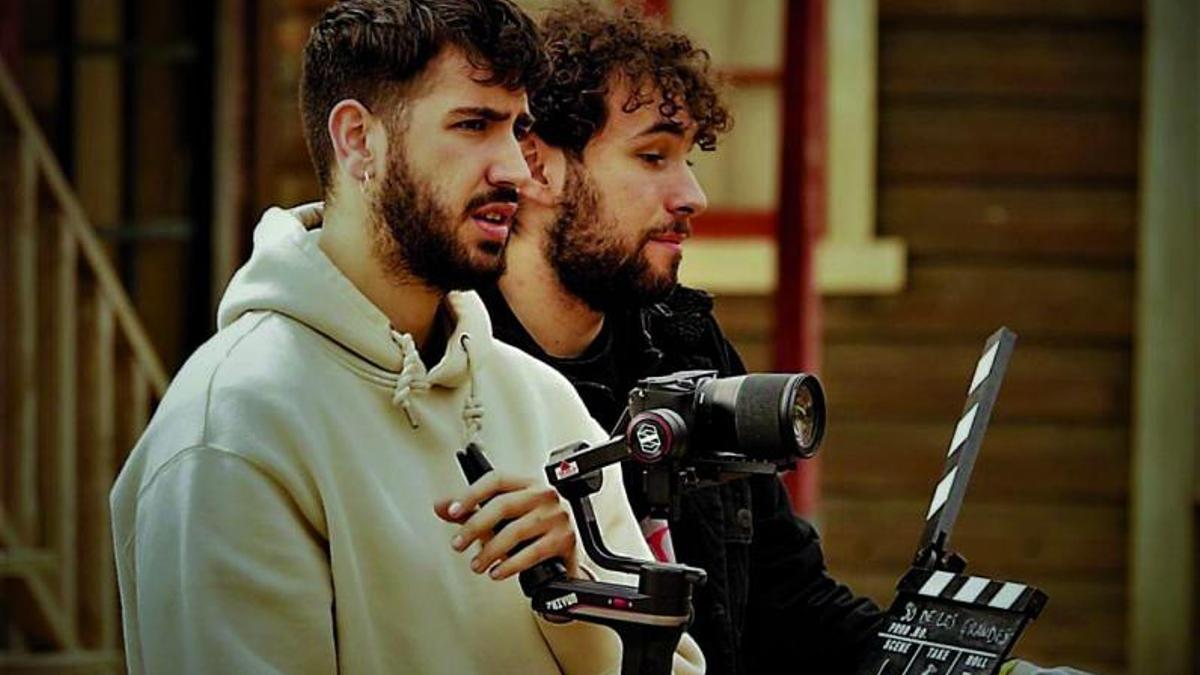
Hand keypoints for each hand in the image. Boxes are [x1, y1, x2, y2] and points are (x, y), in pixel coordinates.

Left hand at [434, 472, 579, 580]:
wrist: (564, 553)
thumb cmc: (531, 529)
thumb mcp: (501, 517)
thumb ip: (471, 511)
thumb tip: (441, 506)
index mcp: (527, 483)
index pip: (496, 479)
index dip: (471, 494)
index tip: (453, 511)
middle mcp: (544, 495)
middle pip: (503, 504)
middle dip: (475, 526)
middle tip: (458, 544)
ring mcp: (556, 516)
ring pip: (516, 531)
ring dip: (490, 551)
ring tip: (477, 564)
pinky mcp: (564, 539)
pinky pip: (532, 553)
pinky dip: (510, 565)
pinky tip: (497, 571)